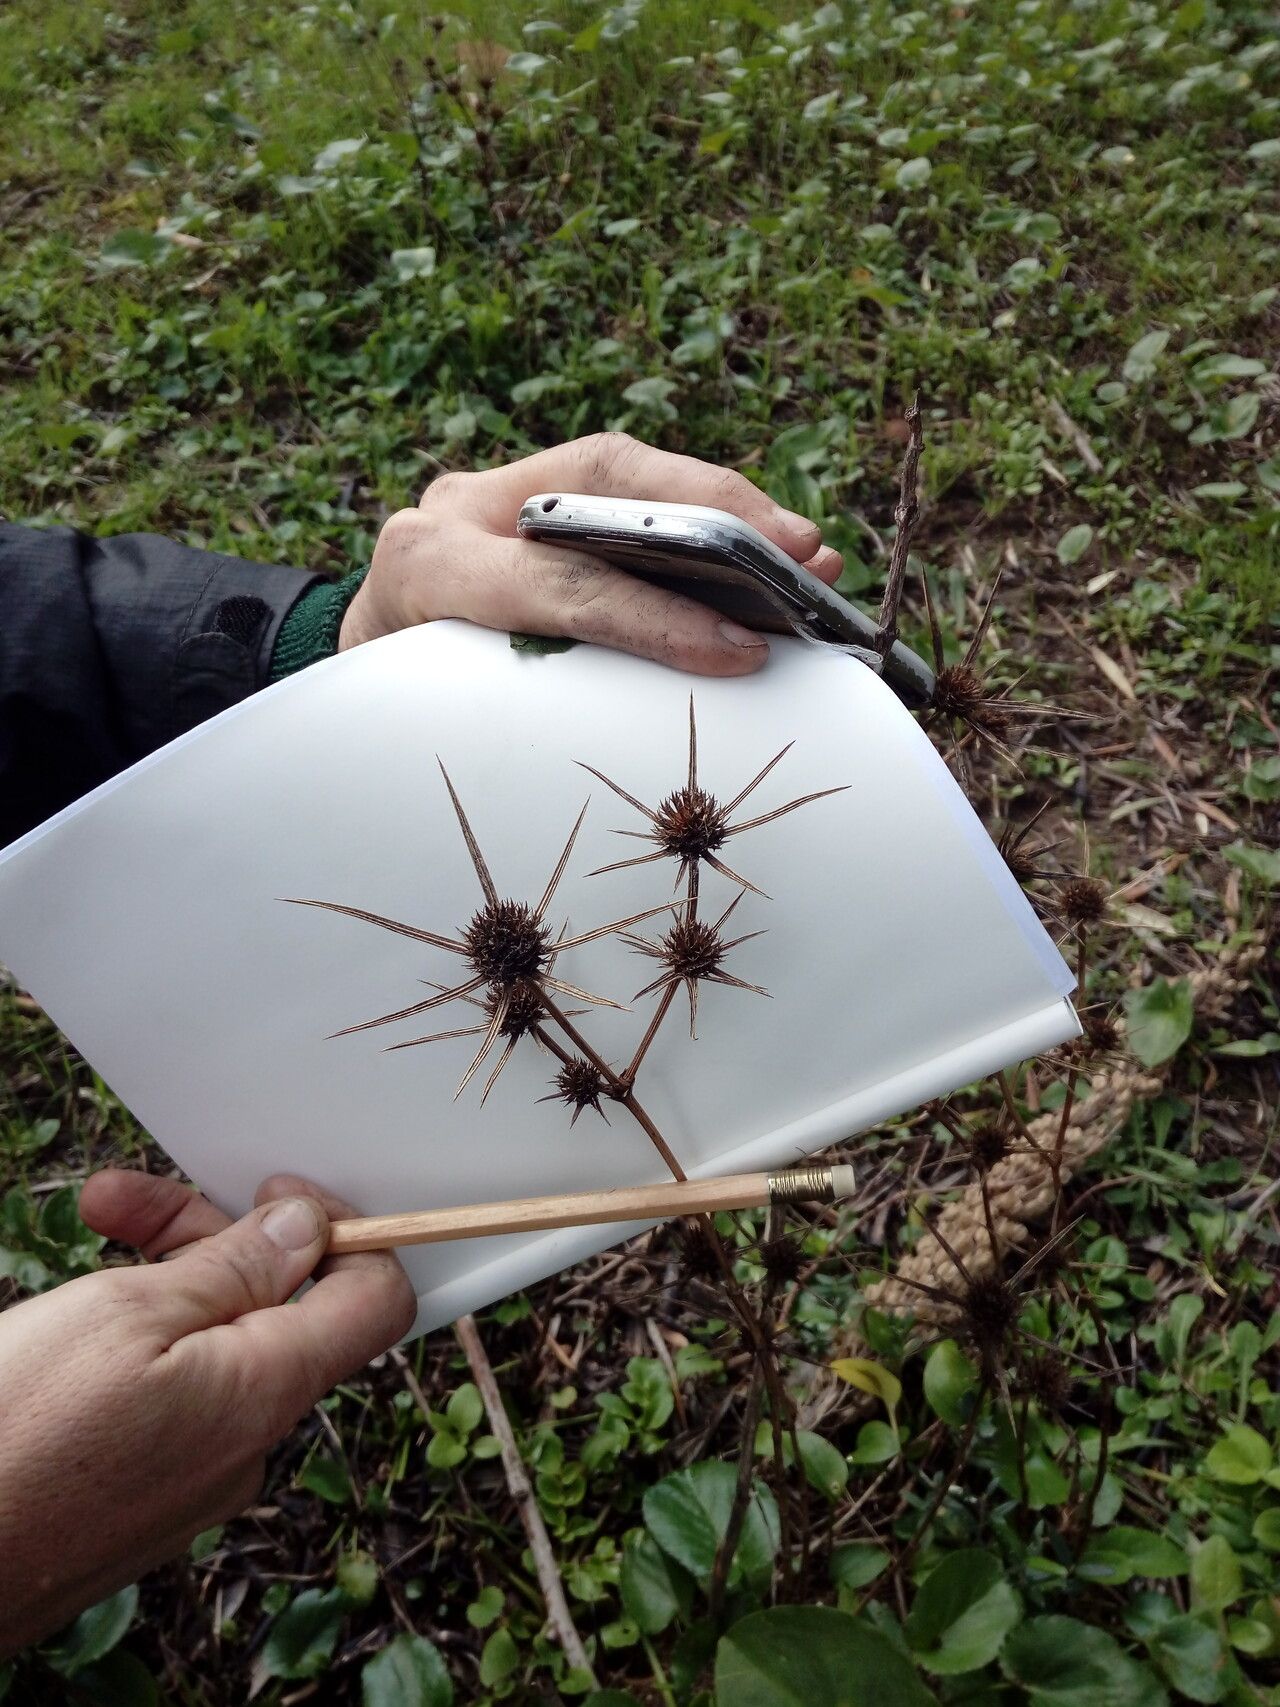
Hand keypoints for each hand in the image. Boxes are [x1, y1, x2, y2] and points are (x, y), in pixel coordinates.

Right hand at [0, 1170, 414, 1657]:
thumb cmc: (10, 1436)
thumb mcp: (122, 1314)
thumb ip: (232, 1268)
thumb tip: (310, 1229)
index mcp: (266, 1392)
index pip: (376, 1301)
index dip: (343, 1230)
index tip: (273, 1191)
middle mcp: (247, 1444)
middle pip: (274, 1310)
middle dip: (204, 1238)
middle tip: (115, 1199)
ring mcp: (195, 1479)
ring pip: (212, 1348)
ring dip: (158, 1280)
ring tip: (86, 1232)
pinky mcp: (144, 1498)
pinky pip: (174, 1400)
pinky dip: (138, 1345)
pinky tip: (73, 1323)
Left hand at [340, 432, 841, 673]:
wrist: (344, 670)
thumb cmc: (398, 710)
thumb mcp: (442, 722)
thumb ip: (527, 706)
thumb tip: (662, 716)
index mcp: (425, 565)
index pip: (560, 582)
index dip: (656, 616)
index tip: (739, 650)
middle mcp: (459, 508)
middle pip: (603, 482)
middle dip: (713, 514)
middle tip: (801, 554)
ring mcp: (493, 488)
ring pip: (622, 467)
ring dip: (723, 503)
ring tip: (805, 547)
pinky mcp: (529, 489)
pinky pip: (624, 485)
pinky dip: (698, 509)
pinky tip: (761, 538)